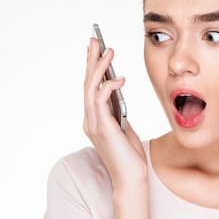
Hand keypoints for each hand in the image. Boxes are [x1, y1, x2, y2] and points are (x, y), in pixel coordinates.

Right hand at [83, 37, 146, 191]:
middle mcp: (89, 119)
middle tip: (94, 39)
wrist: (131, 179)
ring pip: (90, 89)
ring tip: (108, 50)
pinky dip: (108, 87)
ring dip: (99, 68)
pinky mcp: (102, 128)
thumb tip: (118, 90)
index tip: (96, 49)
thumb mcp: (125, 127)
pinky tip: (119, 79)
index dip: (92, 67)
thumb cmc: (130, 156)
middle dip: (91, 60)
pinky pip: (100, 101)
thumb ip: (118, 110)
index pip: (90, 88)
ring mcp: (93, 124)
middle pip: (87, 83)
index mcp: (94, 119)